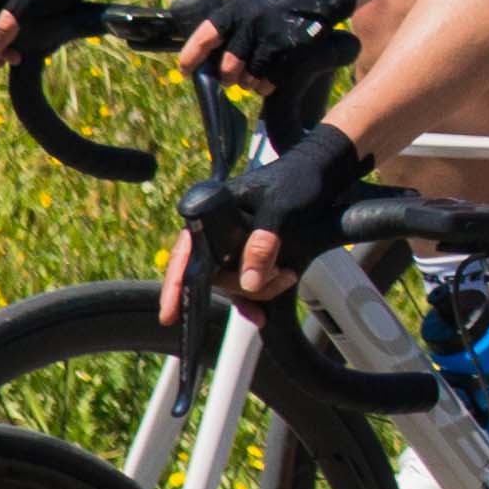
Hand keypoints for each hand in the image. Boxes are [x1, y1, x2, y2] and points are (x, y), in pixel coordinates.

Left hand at [182, 0, 358, 96]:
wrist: (309, 2)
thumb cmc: (266, 13)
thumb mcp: (242, 11)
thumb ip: (223, 33)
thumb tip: (199, 66)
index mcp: (234, 11)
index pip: (206, 36)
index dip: (191, 56)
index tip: (184, 71)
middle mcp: (251, 22)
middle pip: (228, 68)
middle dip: (228, 78)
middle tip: (230, 77)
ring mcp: (272, 37)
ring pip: (248, 79)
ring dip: (248, 83)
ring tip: (253, 74)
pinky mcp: (290, 52)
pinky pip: (268, 83)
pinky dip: (265, 86)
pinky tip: (268, 77)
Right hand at [182, 103, 367, 330]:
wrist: (320, 173)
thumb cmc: (297, 181)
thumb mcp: (281, 209)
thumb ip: (264, 242)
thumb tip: (249, 282)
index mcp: (212, 210)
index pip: (186, 251)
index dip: (176, 284)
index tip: (168, 315)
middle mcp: (215, 228)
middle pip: (211, 274)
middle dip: (241, 285)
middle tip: (280, 277)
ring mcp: (230, 244)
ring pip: (229, 282)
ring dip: (257, 290)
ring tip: (288, 276)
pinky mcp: (246, 254)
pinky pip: (240, 285)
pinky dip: (253, 300)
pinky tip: (261, 314)